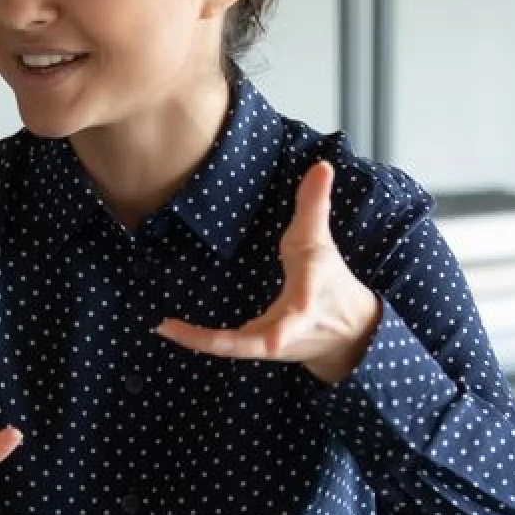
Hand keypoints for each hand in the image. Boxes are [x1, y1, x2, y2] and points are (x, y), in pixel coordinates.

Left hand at [154, 160, 381, 383]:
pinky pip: (227, 347)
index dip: (289, 319)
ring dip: (200, 341)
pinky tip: (170, 329)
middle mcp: (291, 328)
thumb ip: (315, 205)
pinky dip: (199, 340)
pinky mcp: (258, 349)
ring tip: (165, 327)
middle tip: (190, 332)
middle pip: (265, 339)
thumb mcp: (321, 242)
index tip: (274, 338)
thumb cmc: (330, 283)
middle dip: (231, 341)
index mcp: (308, 299)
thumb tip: (321, 165)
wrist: (349, 335)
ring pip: (237, 349)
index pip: (303, 304)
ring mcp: (273, 343)